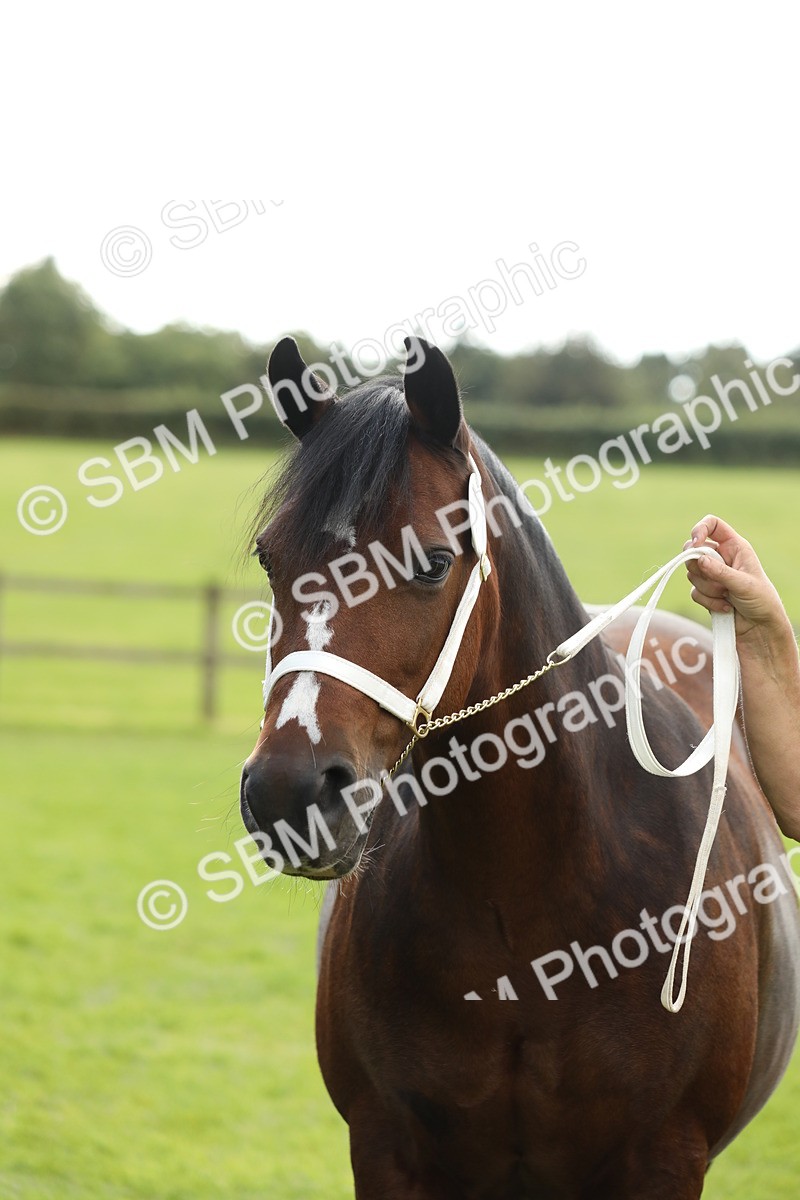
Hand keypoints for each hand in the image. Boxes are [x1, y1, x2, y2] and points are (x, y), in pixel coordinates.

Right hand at [684, 514, 787, 641]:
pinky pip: (694, 592)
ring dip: (708, 588)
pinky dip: (708, 601)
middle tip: (714, 579)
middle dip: (700, 566)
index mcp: (734, 547)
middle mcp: (721, 558)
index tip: (695, 544)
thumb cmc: (761, 601)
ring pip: (692, 573)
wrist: (760, 629)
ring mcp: (712, 575)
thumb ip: (720, 572)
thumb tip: (698, 560)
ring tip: (727, 596)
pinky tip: (725, 607)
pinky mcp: (706, 592)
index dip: (700, 529)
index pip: (713, 525)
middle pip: (693, 550)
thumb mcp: (744, 584)